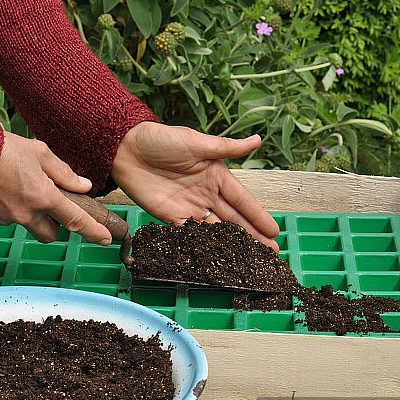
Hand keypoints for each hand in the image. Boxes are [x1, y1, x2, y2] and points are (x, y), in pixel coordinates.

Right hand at [0, 132, 112, 243]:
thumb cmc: (4, 149)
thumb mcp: (41, 153)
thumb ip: (65, 173)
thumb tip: (83, 185)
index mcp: (44, 197)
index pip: (76, 221)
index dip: (93, 232)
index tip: (104, 239)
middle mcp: (26, 213)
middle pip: (51, 234)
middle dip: (55, 225)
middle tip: (51, 206)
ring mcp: (7, 218)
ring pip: (28, 226)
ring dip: (32, 215)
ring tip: (21, 189)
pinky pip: (7, 219)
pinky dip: (10, 209)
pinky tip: (4, 190)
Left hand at [111, 122, 279, 249]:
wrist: (125, 149)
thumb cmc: (161, 140)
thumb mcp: (196, 142)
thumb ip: (227, 148)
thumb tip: (257, 140)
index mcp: (217, 175)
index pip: (243, 200)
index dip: (258, 216)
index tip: (274, 231)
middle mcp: (206, 194)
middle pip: (233, 219)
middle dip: (252, 236)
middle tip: (270, 253)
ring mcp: (189, 207)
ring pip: (216, 230)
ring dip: (232, 244)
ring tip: (250, 259)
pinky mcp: (170, 217)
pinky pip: (191, 234)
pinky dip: (204, 246)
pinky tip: (217, 257)